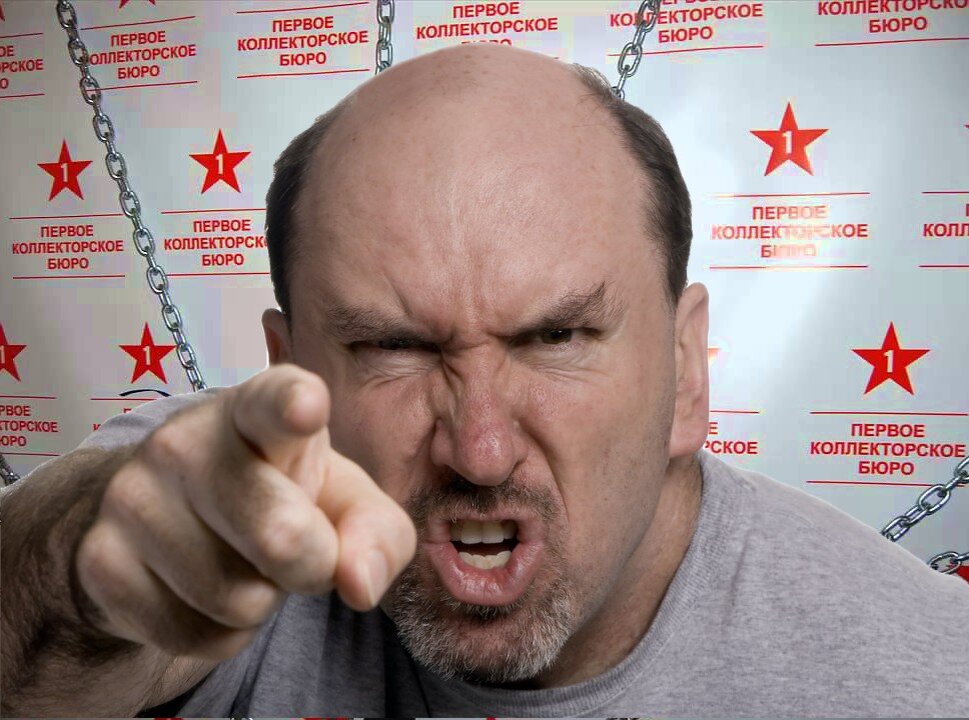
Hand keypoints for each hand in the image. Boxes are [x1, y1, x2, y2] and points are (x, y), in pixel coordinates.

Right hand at [75, 364, 415, 659]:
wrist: (164, 519)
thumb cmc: (278, 494)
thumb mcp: (342, 500)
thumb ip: (377, 534)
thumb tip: (360, 585)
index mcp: (256, 410)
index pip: (273, 402)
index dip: (293, 405)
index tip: (308, 406)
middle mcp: (185, 441)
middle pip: (280, 535)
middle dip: (310, 566)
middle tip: (299, 550)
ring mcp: (133, 497)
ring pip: (236, 599)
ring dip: (258, 602)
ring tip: (241, 561)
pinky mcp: (99, 558)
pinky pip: (191, 634)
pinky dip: (217, 633)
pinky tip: (203, 591)